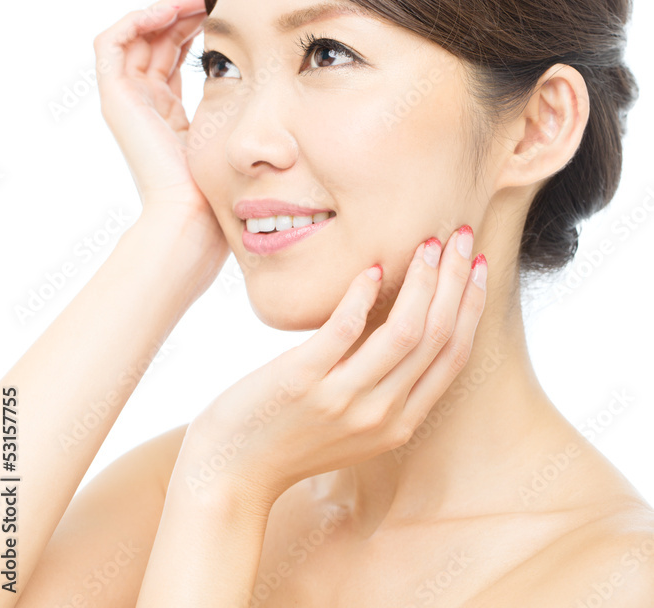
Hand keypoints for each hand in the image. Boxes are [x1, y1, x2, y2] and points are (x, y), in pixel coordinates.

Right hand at [93, 0, 226, 238]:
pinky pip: (110, 42)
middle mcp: (143, 101)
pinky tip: (170, 11)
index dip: (196, 22)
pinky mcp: (115, 99)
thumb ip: (237, 104)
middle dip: (183, 9)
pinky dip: (135, 19)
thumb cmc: (217, 186)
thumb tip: (268, 85)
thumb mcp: (231, 132)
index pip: (174, 49)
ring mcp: (126, 100)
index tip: (226, 7)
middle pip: (156, 35)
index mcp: (167, 109)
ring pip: (134, 32)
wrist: (191, 216)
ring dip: (164, 8)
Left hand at [186, 226, 486, 505]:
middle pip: (436, 337)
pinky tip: (371, 269)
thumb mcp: (352, 422)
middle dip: (455, 281)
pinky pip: (343, 330)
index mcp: (399, 424)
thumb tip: (402, 322)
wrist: (232, 473)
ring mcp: (341, 400)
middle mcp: (380, 415)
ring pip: (402, 333)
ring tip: (426, 244)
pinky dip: (361, 295)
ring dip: (421, 282)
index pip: (453, 357)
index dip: (471, 307)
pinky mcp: (301, 382)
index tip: (478, 266)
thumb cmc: (289, 437)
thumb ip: (381, 385)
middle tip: (461, 236)